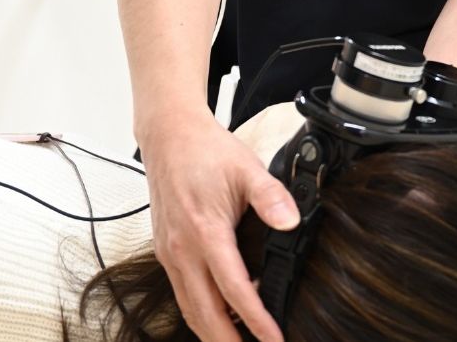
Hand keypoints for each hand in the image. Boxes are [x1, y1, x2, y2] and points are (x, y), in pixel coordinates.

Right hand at [141, 110, 298, 341]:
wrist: (168, 135)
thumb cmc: (205, 150)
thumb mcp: (246, 167)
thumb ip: (271, 197)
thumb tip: (291, 222)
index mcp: (204, 231)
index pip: (234, 290)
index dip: (257, 321)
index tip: (275, 340)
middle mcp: (182, 249)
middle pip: (206, 314)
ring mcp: (170, 253)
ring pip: (190, 309)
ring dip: (214, 334)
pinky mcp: (165, 252)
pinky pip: (183, 294)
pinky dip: (201, 314)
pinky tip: (222, 318)